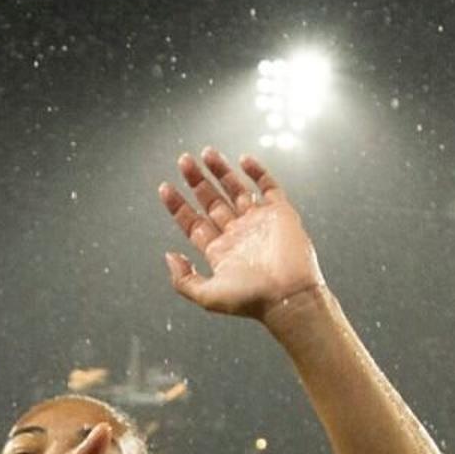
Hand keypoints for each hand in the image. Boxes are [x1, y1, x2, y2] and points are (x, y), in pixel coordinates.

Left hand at [157, 150, 320, 319]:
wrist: (289, 297)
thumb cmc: (251, 300)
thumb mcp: (207, 296)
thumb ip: (183, 280)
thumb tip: (169, 256)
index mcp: (220, 251)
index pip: (194, 223)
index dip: (178, 205)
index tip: (165, 187)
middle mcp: (238, 234)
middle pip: (212, 201)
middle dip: (197, 181)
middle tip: (184, 161)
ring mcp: (259, 222)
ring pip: (236, 190)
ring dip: (221, 171)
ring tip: (206, 152)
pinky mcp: (281, 214)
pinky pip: (269, 187)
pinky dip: (258, 172)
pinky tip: (243, 159)